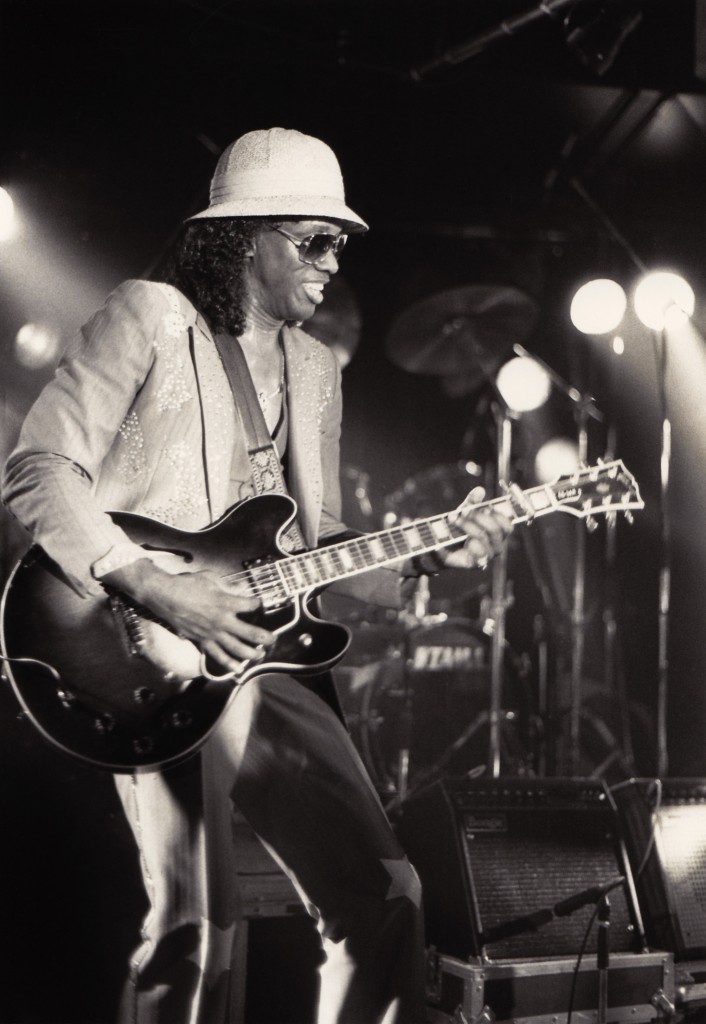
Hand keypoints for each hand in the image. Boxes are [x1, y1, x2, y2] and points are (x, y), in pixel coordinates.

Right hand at [103, 559, 275, 673]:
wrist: (164, 595)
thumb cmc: (186, 585)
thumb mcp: (211, 579)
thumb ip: (227, 586)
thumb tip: (239, 589)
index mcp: (226, 603)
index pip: (251, 606)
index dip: (257, 604)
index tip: (258, 603)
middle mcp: (222, 621)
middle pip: (250, 633)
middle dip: (265, 637)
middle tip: (272, 639)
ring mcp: (212, 633)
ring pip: (236, 649)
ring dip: (251, 654)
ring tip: (260, 656)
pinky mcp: (201, 641)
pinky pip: (217, 656)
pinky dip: (228, 664)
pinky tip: (238, 670)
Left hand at [441, 504, 513, 570]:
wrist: (441, 546)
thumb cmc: (458, 528)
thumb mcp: (465, 512)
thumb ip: (473, 502)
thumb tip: (480, 490)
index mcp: (499, 533)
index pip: (508, 525)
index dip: (497, 515)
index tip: (484, 508)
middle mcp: (497, 545)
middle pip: (495, 530)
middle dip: (478, 517)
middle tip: (464, 512)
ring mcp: (488, 556)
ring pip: (483, 537)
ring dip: (468, 526)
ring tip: (455, 520)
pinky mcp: (476, 563)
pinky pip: (477, 551)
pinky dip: (468, 542)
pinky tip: (461, 539)